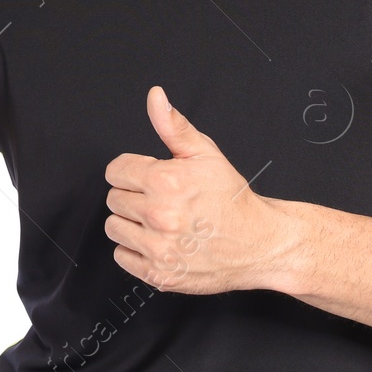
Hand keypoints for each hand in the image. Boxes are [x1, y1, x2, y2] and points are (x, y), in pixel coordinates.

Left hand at [104, 85, 288, 294]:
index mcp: (165, 182)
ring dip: (131, 223)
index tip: (149, 177)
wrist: (257, 242)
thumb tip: (155, 97)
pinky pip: (122, 257)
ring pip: (114, 228)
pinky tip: (159, 242)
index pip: (115, 171)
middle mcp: (159, 216)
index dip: (132, 171)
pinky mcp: (159, 274)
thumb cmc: (231, 198)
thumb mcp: (205, 153)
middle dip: (133, 195)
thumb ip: (173, 125)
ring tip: (159, 221)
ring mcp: (158, 248)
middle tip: (160, 200)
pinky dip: (135, 250)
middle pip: (114, 199)